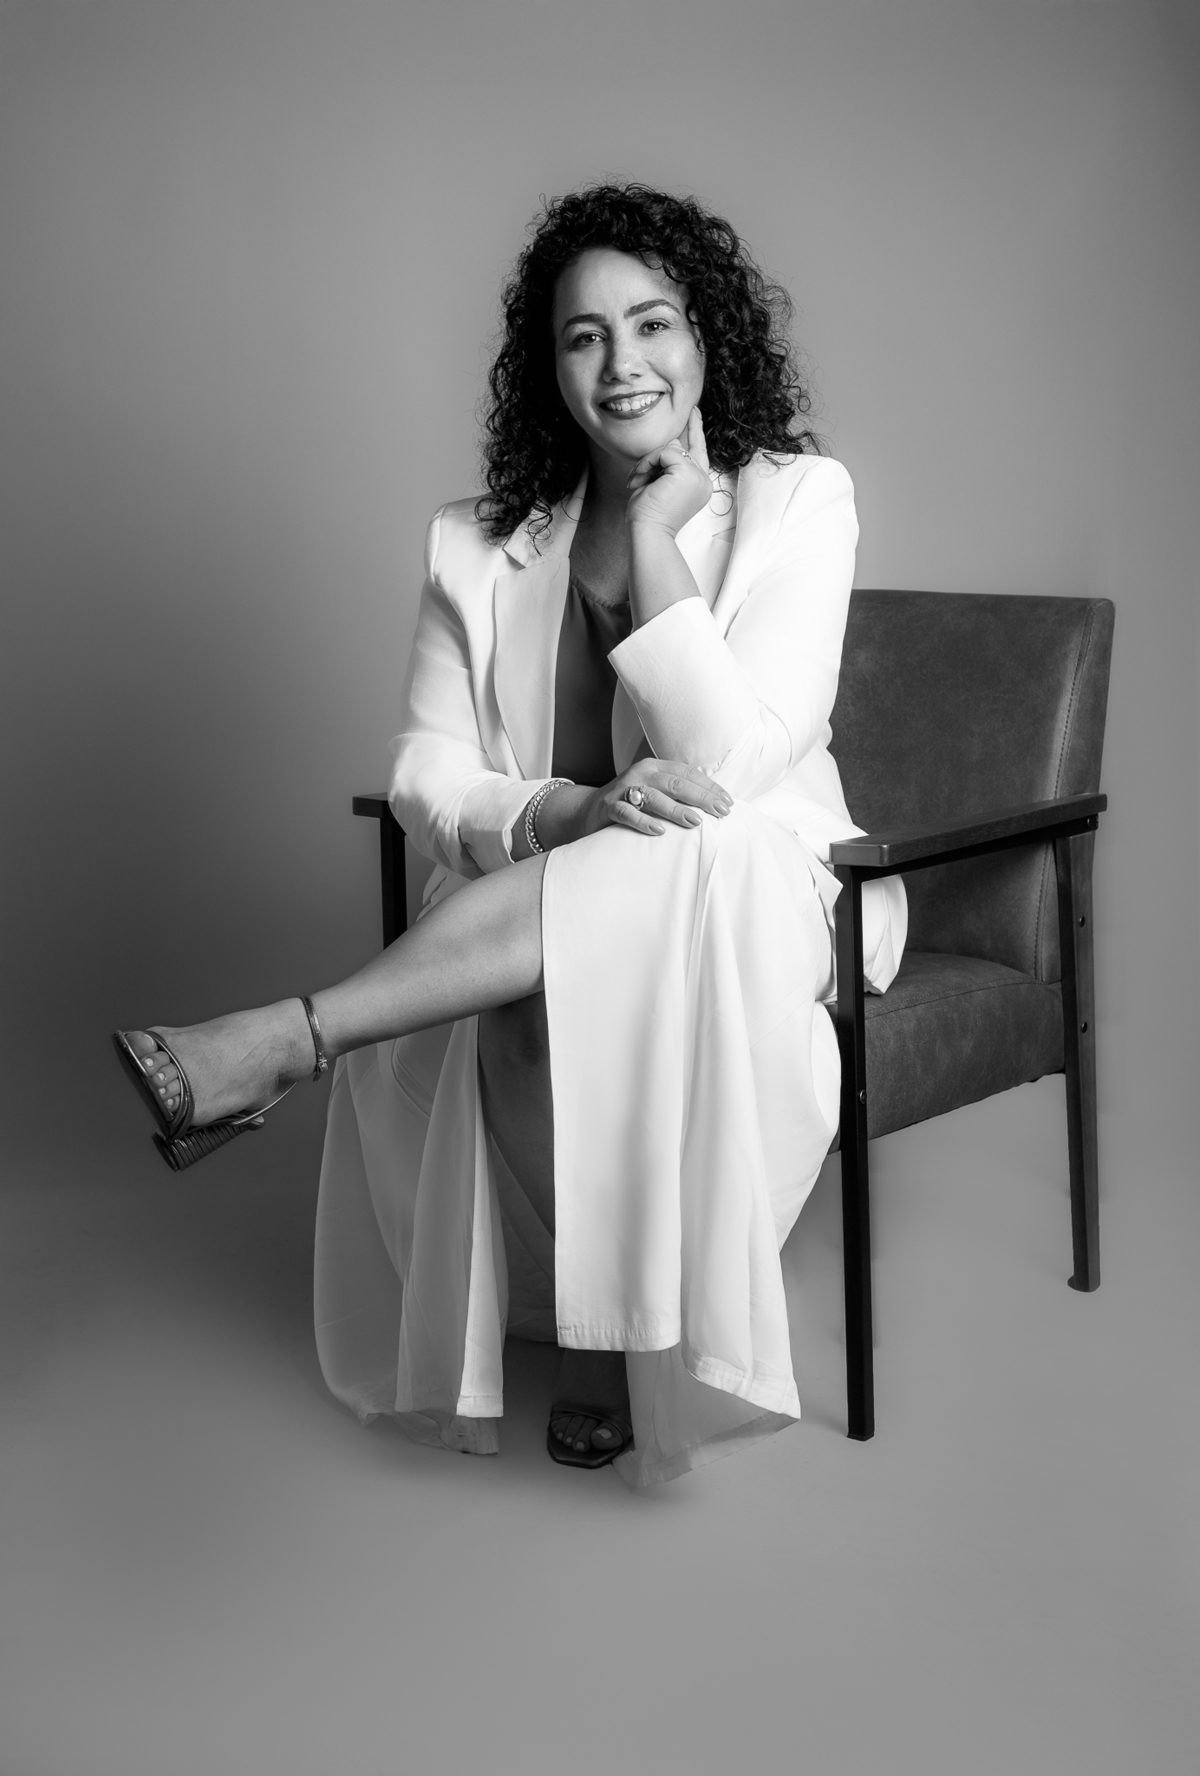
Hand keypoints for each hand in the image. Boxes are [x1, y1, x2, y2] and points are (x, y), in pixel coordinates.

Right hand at [580, 758, 731, 838]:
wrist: (586, 811)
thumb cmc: (629, 803)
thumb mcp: (654, 791)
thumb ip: (677, 792)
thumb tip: (713, 804)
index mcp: (654, 767)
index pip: (688, 773)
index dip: (709, 787)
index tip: (728, 802)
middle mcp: (640, 774)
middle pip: (676, 783)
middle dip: (702, 798)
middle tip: (722, 812)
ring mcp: (623, 790)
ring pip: (654, 797)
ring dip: (677, 810)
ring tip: (696, 821)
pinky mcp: (609, 807)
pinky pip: (627, 814)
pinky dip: (644, 822)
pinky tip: (659, 831)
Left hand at [624, 408, 712, 538]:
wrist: (649, 534)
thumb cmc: (649, 516)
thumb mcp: (660, 484)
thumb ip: (669, 464)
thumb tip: (674, 442)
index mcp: (699, 485)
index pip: (699, 451)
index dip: (696, 430)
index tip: (694, 412)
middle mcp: (703, 480)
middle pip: (683, 447)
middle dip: (656, 457)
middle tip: (641, 474)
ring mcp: (698, 476)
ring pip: (671, 448)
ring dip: (648, 462)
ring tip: (637, 482)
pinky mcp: (687, 473)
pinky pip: (664, 452)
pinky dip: (647, 462)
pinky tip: (641, 479)